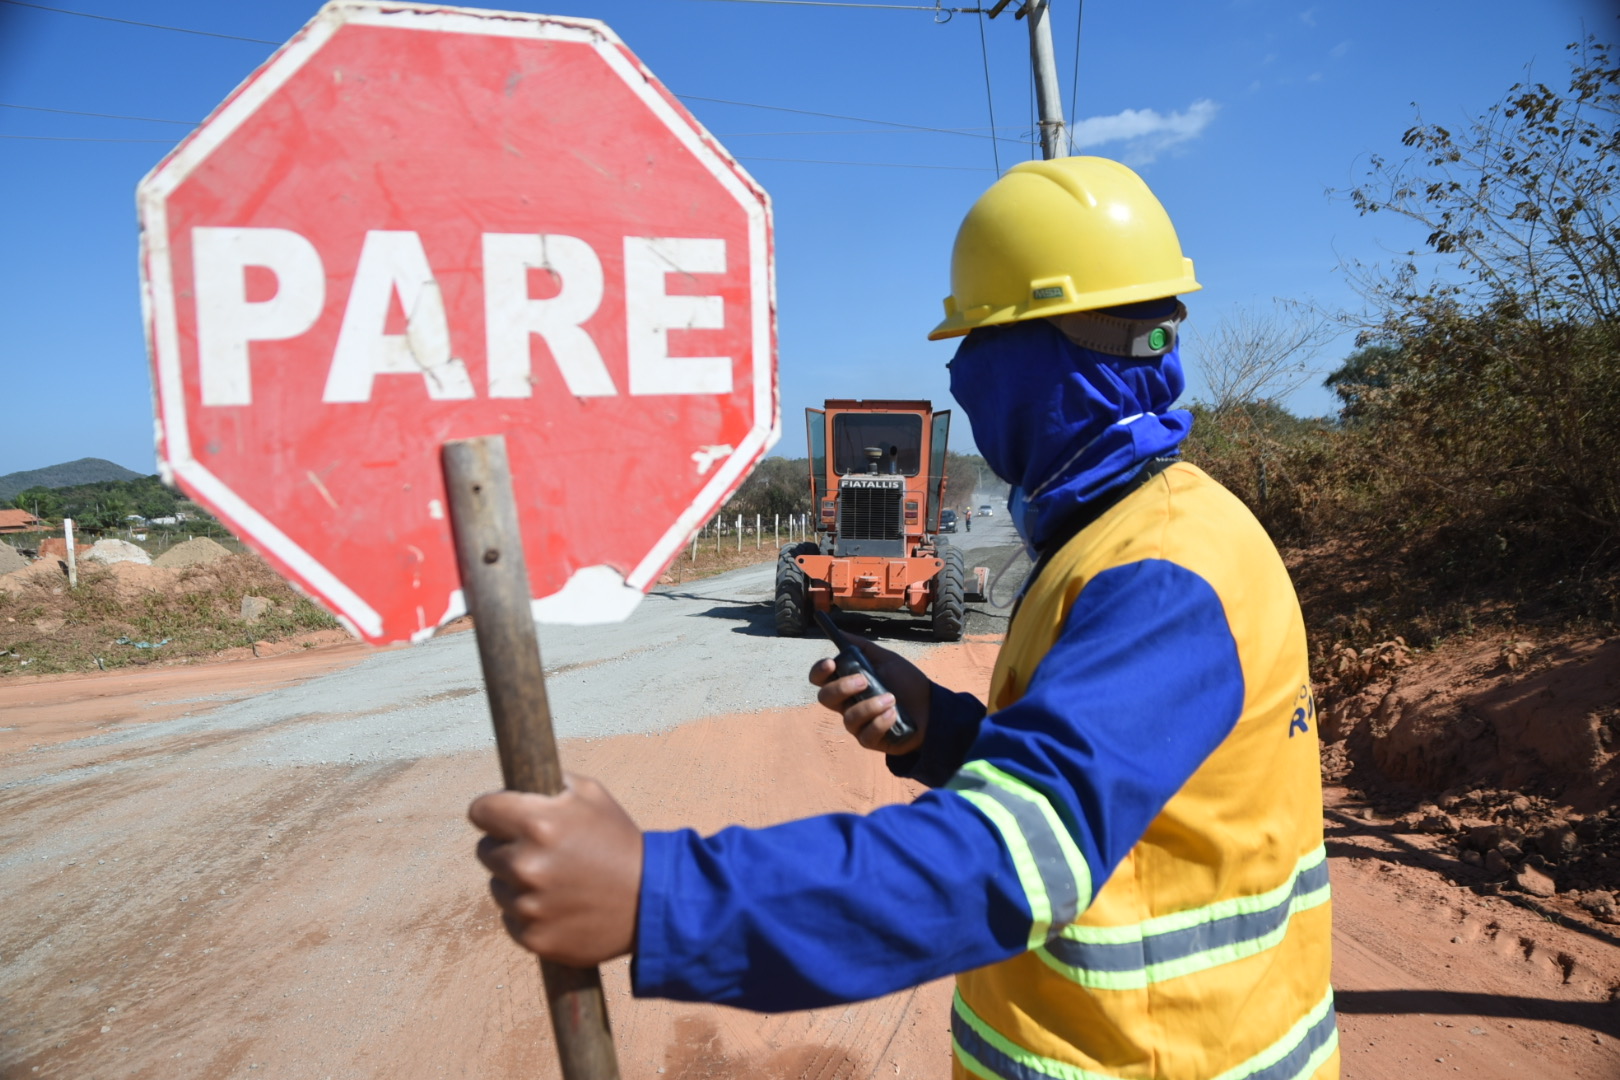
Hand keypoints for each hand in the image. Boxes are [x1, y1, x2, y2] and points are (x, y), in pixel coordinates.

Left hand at [468, 775, 641, 966]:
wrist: (653, 899)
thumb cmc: (619, 841)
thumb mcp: (591, 794)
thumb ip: (547, 783)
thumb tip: (512, 781)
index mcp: (537, 824)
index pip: (480, 810)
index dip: (493, 811)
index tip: (502, 817)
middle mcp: (526, 865)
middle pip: (484, 850)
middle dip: (508, 847)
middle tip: (543, 850)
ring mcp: (528, 905)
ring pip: (498, 886)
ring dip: (517, 882)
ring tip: (558, 879)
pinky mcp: (533, 937)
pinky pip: (511, 918)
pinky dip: (529, 912)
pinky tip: (560, 906)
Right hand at [809, 637, 930, 754]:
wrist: (931, 707)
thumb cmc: (906, 683)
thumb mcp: (887, 660)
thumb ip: (864, 648)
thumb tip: (841, 633)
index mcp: (847, 683)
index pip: (821, 679)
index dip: (819, 671)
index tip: (831, 663)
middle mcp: (847, 704)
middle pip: (825, 698)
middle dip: (842, 687)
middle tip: (864, 680)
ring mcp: (857, 724)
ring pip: (848, 718)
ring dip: (870, 706)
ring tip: (892, 698)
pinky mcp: (870, 740)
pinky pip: (866, 734)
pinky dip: (880, 722)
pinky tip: (894, 714)